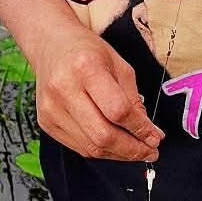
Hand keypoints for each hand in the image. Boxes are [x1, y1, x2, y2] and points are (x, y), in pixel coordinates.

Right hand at [29, 18, 162, 163]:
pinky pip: (79, 147)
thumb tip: (149, 134)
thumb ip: (134, 100)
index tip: (155, 138)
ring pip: (91, 147)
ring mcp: (51, 108)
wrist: (51, 45)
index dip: (140, 129)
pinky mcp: (45, 121)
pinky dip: (101, 150)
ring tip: (136, 151)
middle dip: (132, 149)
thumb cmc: (88, 51)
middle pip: (102, 135)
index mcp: (85, 67)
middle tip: (150, 151)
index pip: (118, 111)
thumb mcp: (119, 65)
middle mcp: (63, 89)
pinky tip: (115, 145)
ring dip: (119, 154)